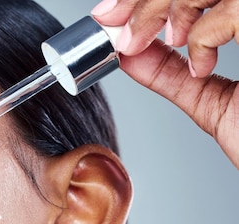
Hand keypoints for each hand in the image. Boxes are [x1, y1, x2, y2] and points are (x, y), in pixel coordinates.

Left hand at [91, 0, 238, 167]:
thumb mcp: (212, 100)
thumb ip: (171, 74)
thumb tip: (128, 53)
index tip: (110, 15)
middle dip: (147, 0)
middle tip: (118, 28)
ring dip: (169, 9)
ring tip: (166, 44)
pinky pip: (233, 10)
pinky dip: (204, 34)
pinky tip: (202, 62)